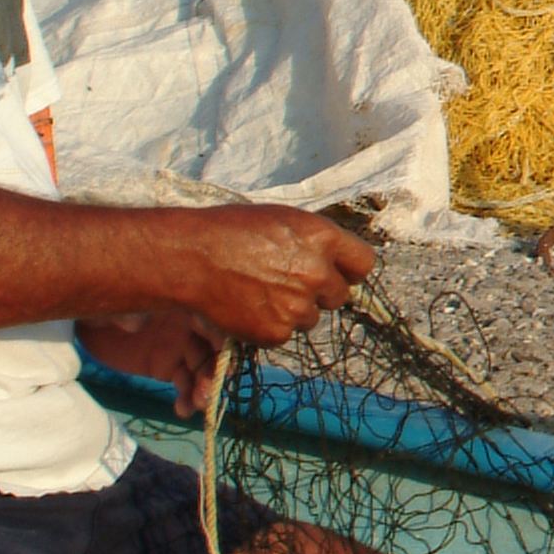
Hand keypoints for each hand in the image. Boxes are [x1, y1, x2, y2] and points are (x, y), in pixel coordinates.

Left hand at [77, 309, 226, 409]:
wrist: (87, 321)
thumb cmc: (103, 302)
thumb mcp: (113, 303)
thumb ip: (127, 311)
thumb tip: (138, 324)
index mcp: (183, 301)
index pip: (211, 317)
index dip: (221, 334)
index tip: (222, 352)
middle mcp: (189, 324)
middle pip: (212, 348)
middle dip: (213, 370)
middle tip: (206, 391)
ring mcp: (180, 347)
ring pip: (202, 369)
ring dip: (204, 389)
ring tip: (197, 405)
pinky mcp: (167, 367)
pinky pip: (184, 384)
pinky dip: (187, 399)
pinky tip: (182, 410)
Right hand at [159, 204, 374, 346]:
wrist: (190, 258)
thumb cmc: (229, 230)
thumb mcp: (281, 219)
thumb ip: (313, 240)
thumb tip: (332, 258)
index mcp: (322, 238)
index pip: (364, 264)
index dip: (348, 269)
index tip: (337, 271)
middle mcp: (317, 273)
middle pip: (339, 295)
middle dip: (320, 292)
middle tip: (287, 281)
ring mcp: (298, 306)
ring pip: (311, 317)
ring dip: (294, 310)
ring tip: (260, 291)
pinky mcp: (276, 332)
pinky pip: (285, 334)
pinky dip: (270, 326)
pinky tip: (248, 306)